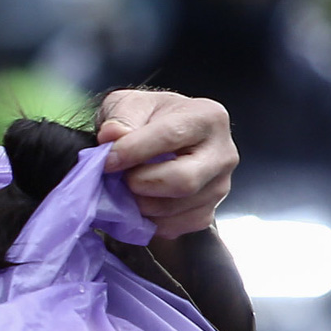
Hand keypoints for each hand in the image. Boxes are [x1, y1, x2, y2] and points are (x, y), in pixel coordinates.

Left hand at [96, 89, 236, 238]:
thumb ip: (121, 116)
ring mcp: (219, 186)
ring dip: (139, 204)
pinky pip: (174, 227)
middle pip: (183, 181)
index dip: (134, 151)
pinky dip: (148, 221)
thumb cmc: (150, 119)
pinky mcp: (208, 212)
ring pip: (175, 208)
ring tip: (125, 189)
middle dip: (141, 183)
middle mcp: (223, 153)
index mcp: (208, 117)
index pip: (171, 136)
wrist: (164, 139)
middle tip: (120, 178)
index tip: (107, 161)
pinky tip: (140, 202)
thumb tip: (112, 135)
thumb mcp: (131, 103)